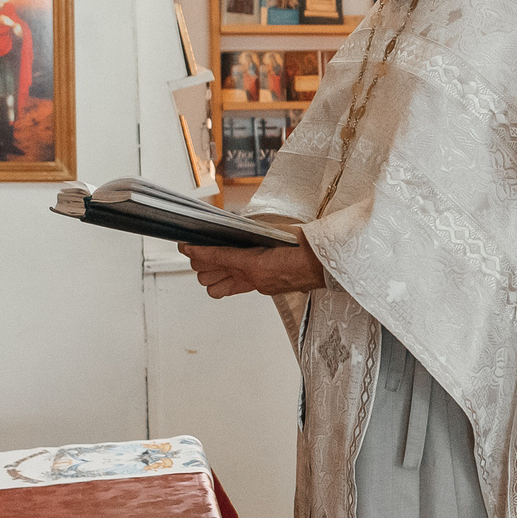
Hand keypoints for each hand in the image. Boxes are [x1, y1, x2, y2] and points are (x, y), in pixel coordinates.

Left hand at [178, 238, 322, 298]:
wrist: (331, 264)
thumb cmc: (312, 246)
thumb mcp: (281, 232)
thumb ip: (257, 233)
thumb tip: (242, 228)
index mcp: (257, 264)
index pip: (218, 257)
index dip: (198, 251)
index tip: (186, 246)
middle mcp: (254, 278)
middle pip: (209, 277)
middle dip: (200, 264)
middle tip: (197, 251)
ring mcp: (258, 285)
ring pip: (218, 289)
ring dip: (213, 276)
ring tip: (213, 262)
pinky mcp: (265, 288)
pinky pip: (237, 286)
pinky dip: (230, 278)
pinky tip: (233, 268)